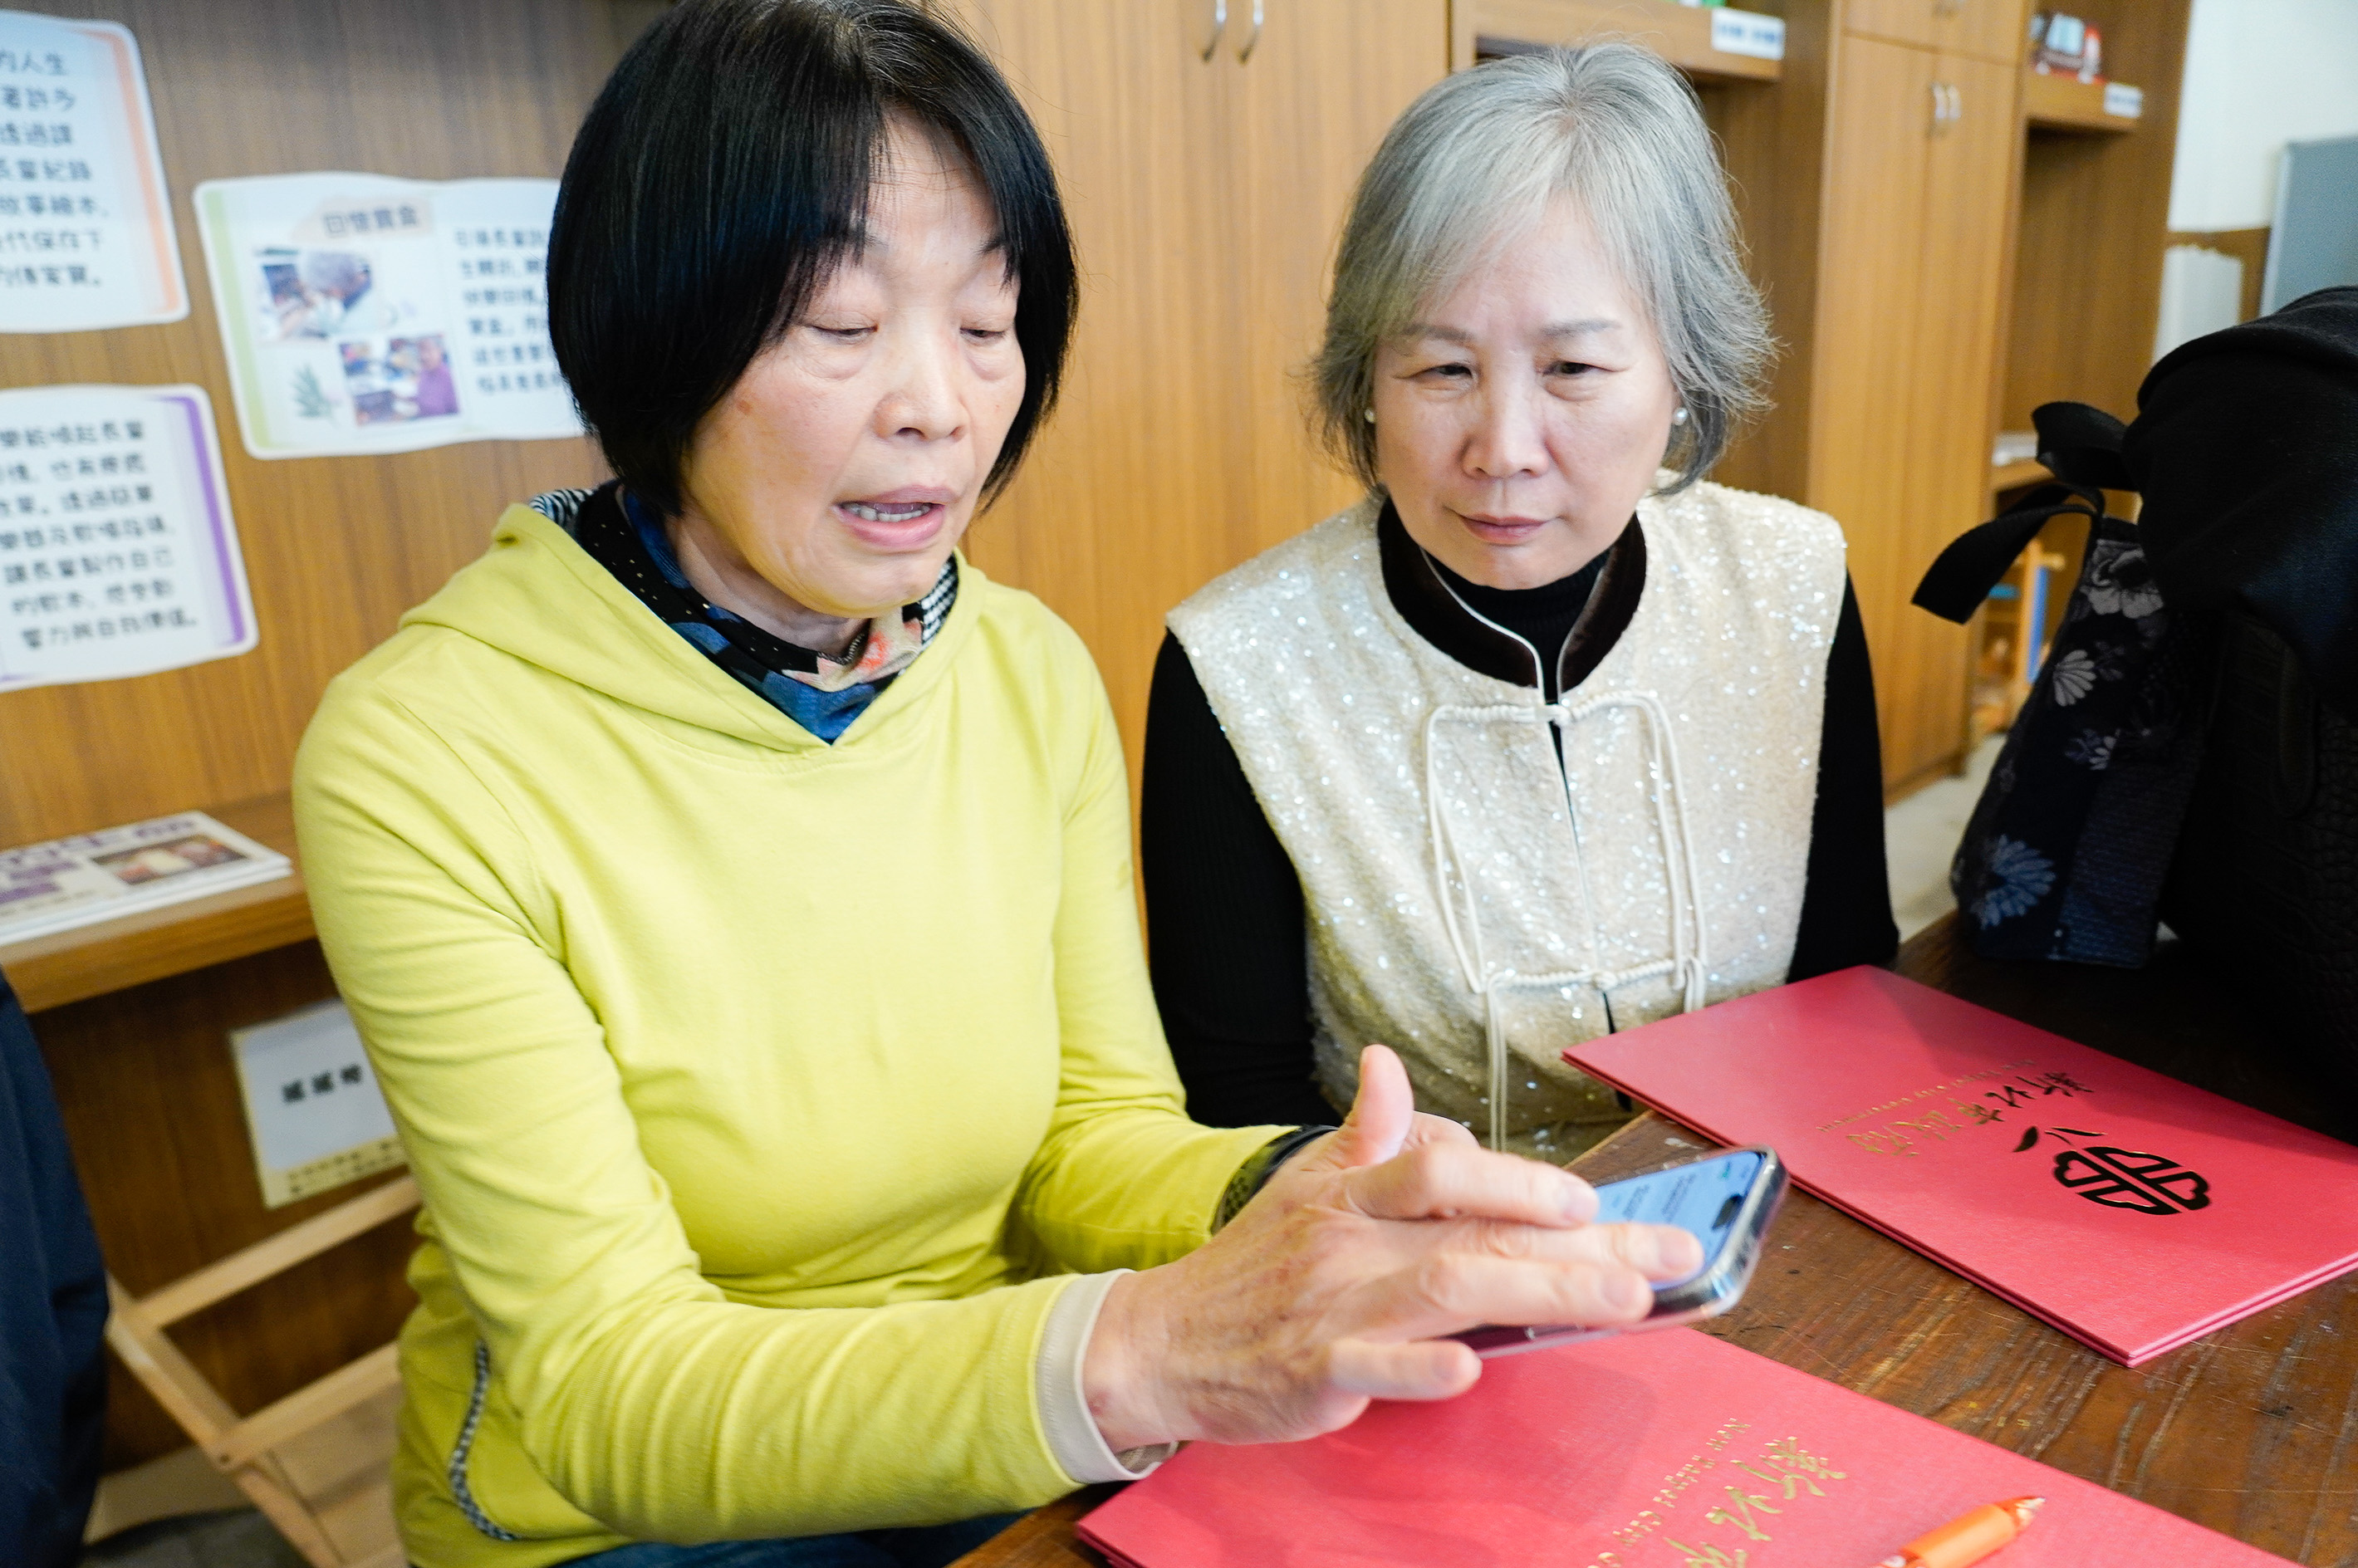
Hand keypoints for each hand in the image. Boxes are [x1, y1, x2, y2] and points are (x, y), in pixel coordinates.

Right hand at [1081, 1044, 1701, 1449]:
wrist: (1166, 1340)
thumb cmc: (1254, 1266)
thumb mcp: (1303, 1184)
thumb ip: (1363, 1135)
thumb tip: (1387, 1065)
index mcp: (1352, 1192)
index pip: (1446, 1168)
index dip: (1523, 1182)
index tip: (1593, 1201)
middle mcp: (1351, 1242)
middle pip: (1477, 1230)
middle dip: (1584, 1243)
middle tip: (1667, 1254)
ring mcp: (1336, 1308)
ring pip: (1448, 1289)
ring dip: (1542, 1293)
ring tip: (1622, 1299)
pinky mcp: (1317, 1373)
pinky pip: (1375, 1369)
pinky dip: (1424, 1368)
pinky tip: (1472, 1369)